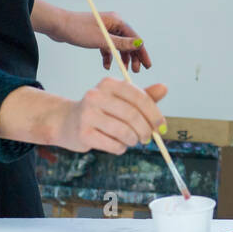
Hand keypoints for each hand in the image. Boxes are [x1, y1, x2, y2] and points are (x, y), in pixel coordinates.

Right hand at [51, 79, 168, 154]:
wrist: (67, 122)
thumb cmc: (102, 110)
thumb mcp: (122, 99)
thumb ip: (144, 95)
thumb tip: (164, 88)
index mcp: (109, 84)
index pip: (139, 97)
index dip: (154, 114)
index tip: (162, 127)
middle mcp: (96, 95)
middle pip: (132, 115)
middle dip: (146, 130)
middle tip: (149, 138)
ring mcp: (87, 114)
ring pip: (124, 132)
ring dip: (133, 140)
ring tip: (132, 140)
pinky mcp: (83, 133)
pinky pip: (113, 145)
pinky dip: (121, 148)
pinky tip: (119, 145)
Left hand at [56, 10, 151, 72]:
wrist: (57, 26)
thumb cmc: (78, 30)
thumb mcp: (101, 39)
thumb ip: (121, 43)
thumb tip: (140, 44)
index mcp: (117, 21)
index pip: (135, 38)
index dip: (142, 52)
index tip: (147, 65)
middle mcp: (113, 24)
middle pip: (128, 42)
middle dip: (133, 57)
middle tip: (136, 71)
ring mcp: (105, 30)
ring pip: (118, 46)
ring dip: (121, 58)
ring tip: (123, 69)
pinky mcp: (97, 35)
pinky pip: (108, 47)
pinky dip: (108, 56)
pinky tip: (106, 65)